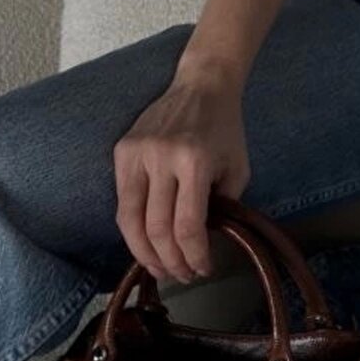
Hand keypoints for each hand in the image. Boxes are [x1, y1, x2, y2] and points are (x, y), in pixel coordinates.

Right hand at [113, 68, 251, 286]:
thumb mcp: (238, 168)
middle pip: (156, 228)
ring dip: (142, 252)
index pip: (187, 224)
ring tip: (158, 268)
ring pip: (129, 220)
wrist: (202, 84)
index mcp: (195, 160)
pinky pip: (122, 200)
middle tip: (181, 275)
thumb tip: (200, 244)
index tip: (203, 269)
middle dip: (169, 261)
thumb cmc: (225, 129)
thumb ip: (223, 206)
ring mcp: (137, 152)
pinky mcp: (121, 150)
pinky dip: (132, 227)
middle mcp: (162, 157)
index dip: (193, 256)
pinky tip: (145, 240)